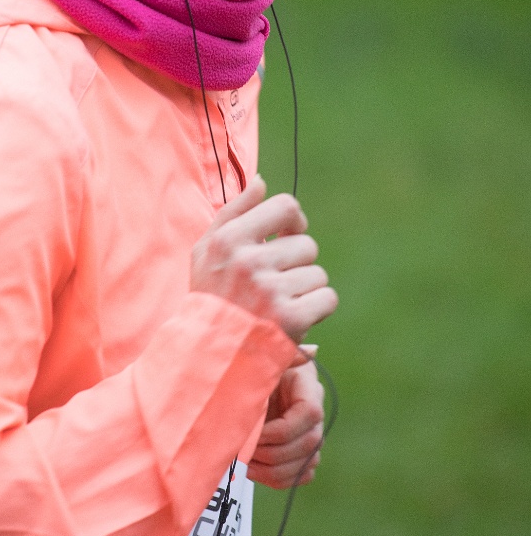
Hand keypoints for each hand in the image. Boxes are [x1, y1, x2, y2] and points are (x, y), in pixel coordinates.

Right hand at [190, 175, 337, 341]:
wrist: (208, 352)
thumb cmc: (210, 295)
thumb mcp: (207, 249)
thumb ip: (234, 211)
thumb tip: (262, 182)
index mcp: (229, 238)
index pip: (285, 206)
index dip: (294, 220)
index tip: (289, 235)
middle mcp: (249, 261)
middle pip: (306, 244)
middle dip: (297, 262)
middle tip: (276, 281)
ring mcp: (270, 290)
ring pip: (317, 273)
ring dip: (305, 288)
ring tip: (281, 302)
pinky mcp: (291, 318)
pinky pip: (327, 298)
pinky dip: (317, 308)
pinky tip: (296, 316)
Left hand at [248, 359, 324, 488]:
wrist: (252, 386)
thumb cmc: (256, 370)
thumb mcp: (263, 363)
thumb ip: (280, 357)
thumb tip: (312, 350)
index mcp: (308, 388)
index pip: (310, 413)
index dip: (283, 429)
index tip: (255, 433)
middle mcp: (316, 416)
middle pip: (309, 443)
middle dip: (273, 452)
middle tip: (245, 450)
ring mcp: (312, 437)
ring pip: (305, 465)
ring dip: (272, 470)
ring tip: (245, 463)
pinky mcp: (303, 455)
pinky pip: (300, 477)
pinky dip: (277, 479)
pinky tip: (253, 470)